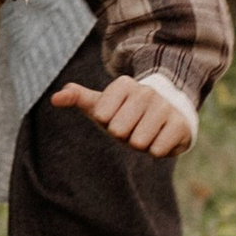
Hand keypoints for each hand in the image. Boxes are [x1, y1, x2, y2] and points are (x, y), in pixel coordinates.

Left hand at [51, 71, 197, 158]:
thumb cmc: (126, 112)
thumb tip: (54, 98)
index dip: (107, 122)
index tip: (117, 115)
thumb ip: (78, 98)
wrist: (166, 115)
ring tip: (146, 132)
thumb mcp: (101, 105)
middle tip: (132, 126)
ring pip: (138, 141)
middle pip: (119, 130)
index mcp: (124, 84)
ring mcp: (165, 107)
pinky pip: (157, 150)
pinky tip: (160, 138)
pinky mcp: (180, 124)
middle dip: (123, 135)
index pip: (102, 115)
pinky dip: (156, 150)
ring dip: (140, 144)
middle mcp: (146, 91)